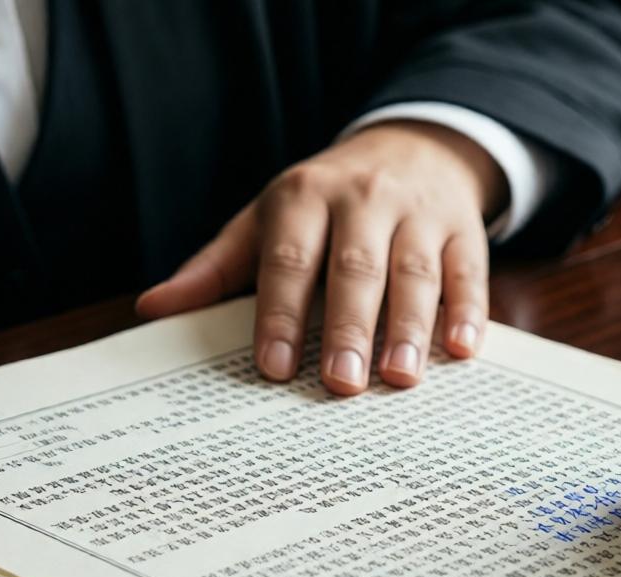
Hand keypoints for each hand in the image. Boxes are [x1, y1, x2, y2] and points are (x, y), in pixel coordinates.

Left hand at [136, 121, 504, 394]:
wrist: (413, 148)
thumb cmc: (326, 200)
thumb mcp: (265, 220)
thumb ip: (215, 268)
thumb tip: (152, 309)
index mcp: (304, 198)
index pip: (289, 260)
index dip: (280, 313)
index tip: (272, 366)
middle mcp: (363, 200)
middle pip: (356, 267)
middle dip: (348, 326)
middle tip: (341, 383)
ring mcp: (419, 213)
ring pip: (415, 271)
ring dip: (409, 326)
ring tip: (401, 378)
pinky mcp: (464, 230)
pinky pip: (468, 270)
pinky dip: (468, 310)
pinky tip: (463, 348)